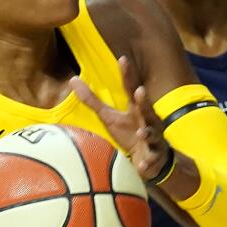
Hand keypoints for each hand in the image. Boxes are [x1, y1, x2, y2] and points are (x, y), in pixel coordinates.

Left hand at [70, 55, 170, 180]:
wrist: (151, 160)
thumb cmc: (129, 133)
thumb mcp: (109, 117)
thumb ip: (92, 100)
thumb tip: (72, 79)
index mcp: (136, 110)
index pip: (131, 89)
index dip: (128, 75)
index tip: (123, 59)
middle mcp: (147, 121)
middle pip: (146, 109)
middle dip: (144, 101)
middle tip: (141, 91)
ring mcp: (153, 139)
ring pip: (152, 134)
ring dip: (147, 133)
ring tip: (141, 132)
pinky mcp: (154, 157)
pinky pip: (152, 160)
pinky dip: (147, 163)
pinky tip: (141, 166)